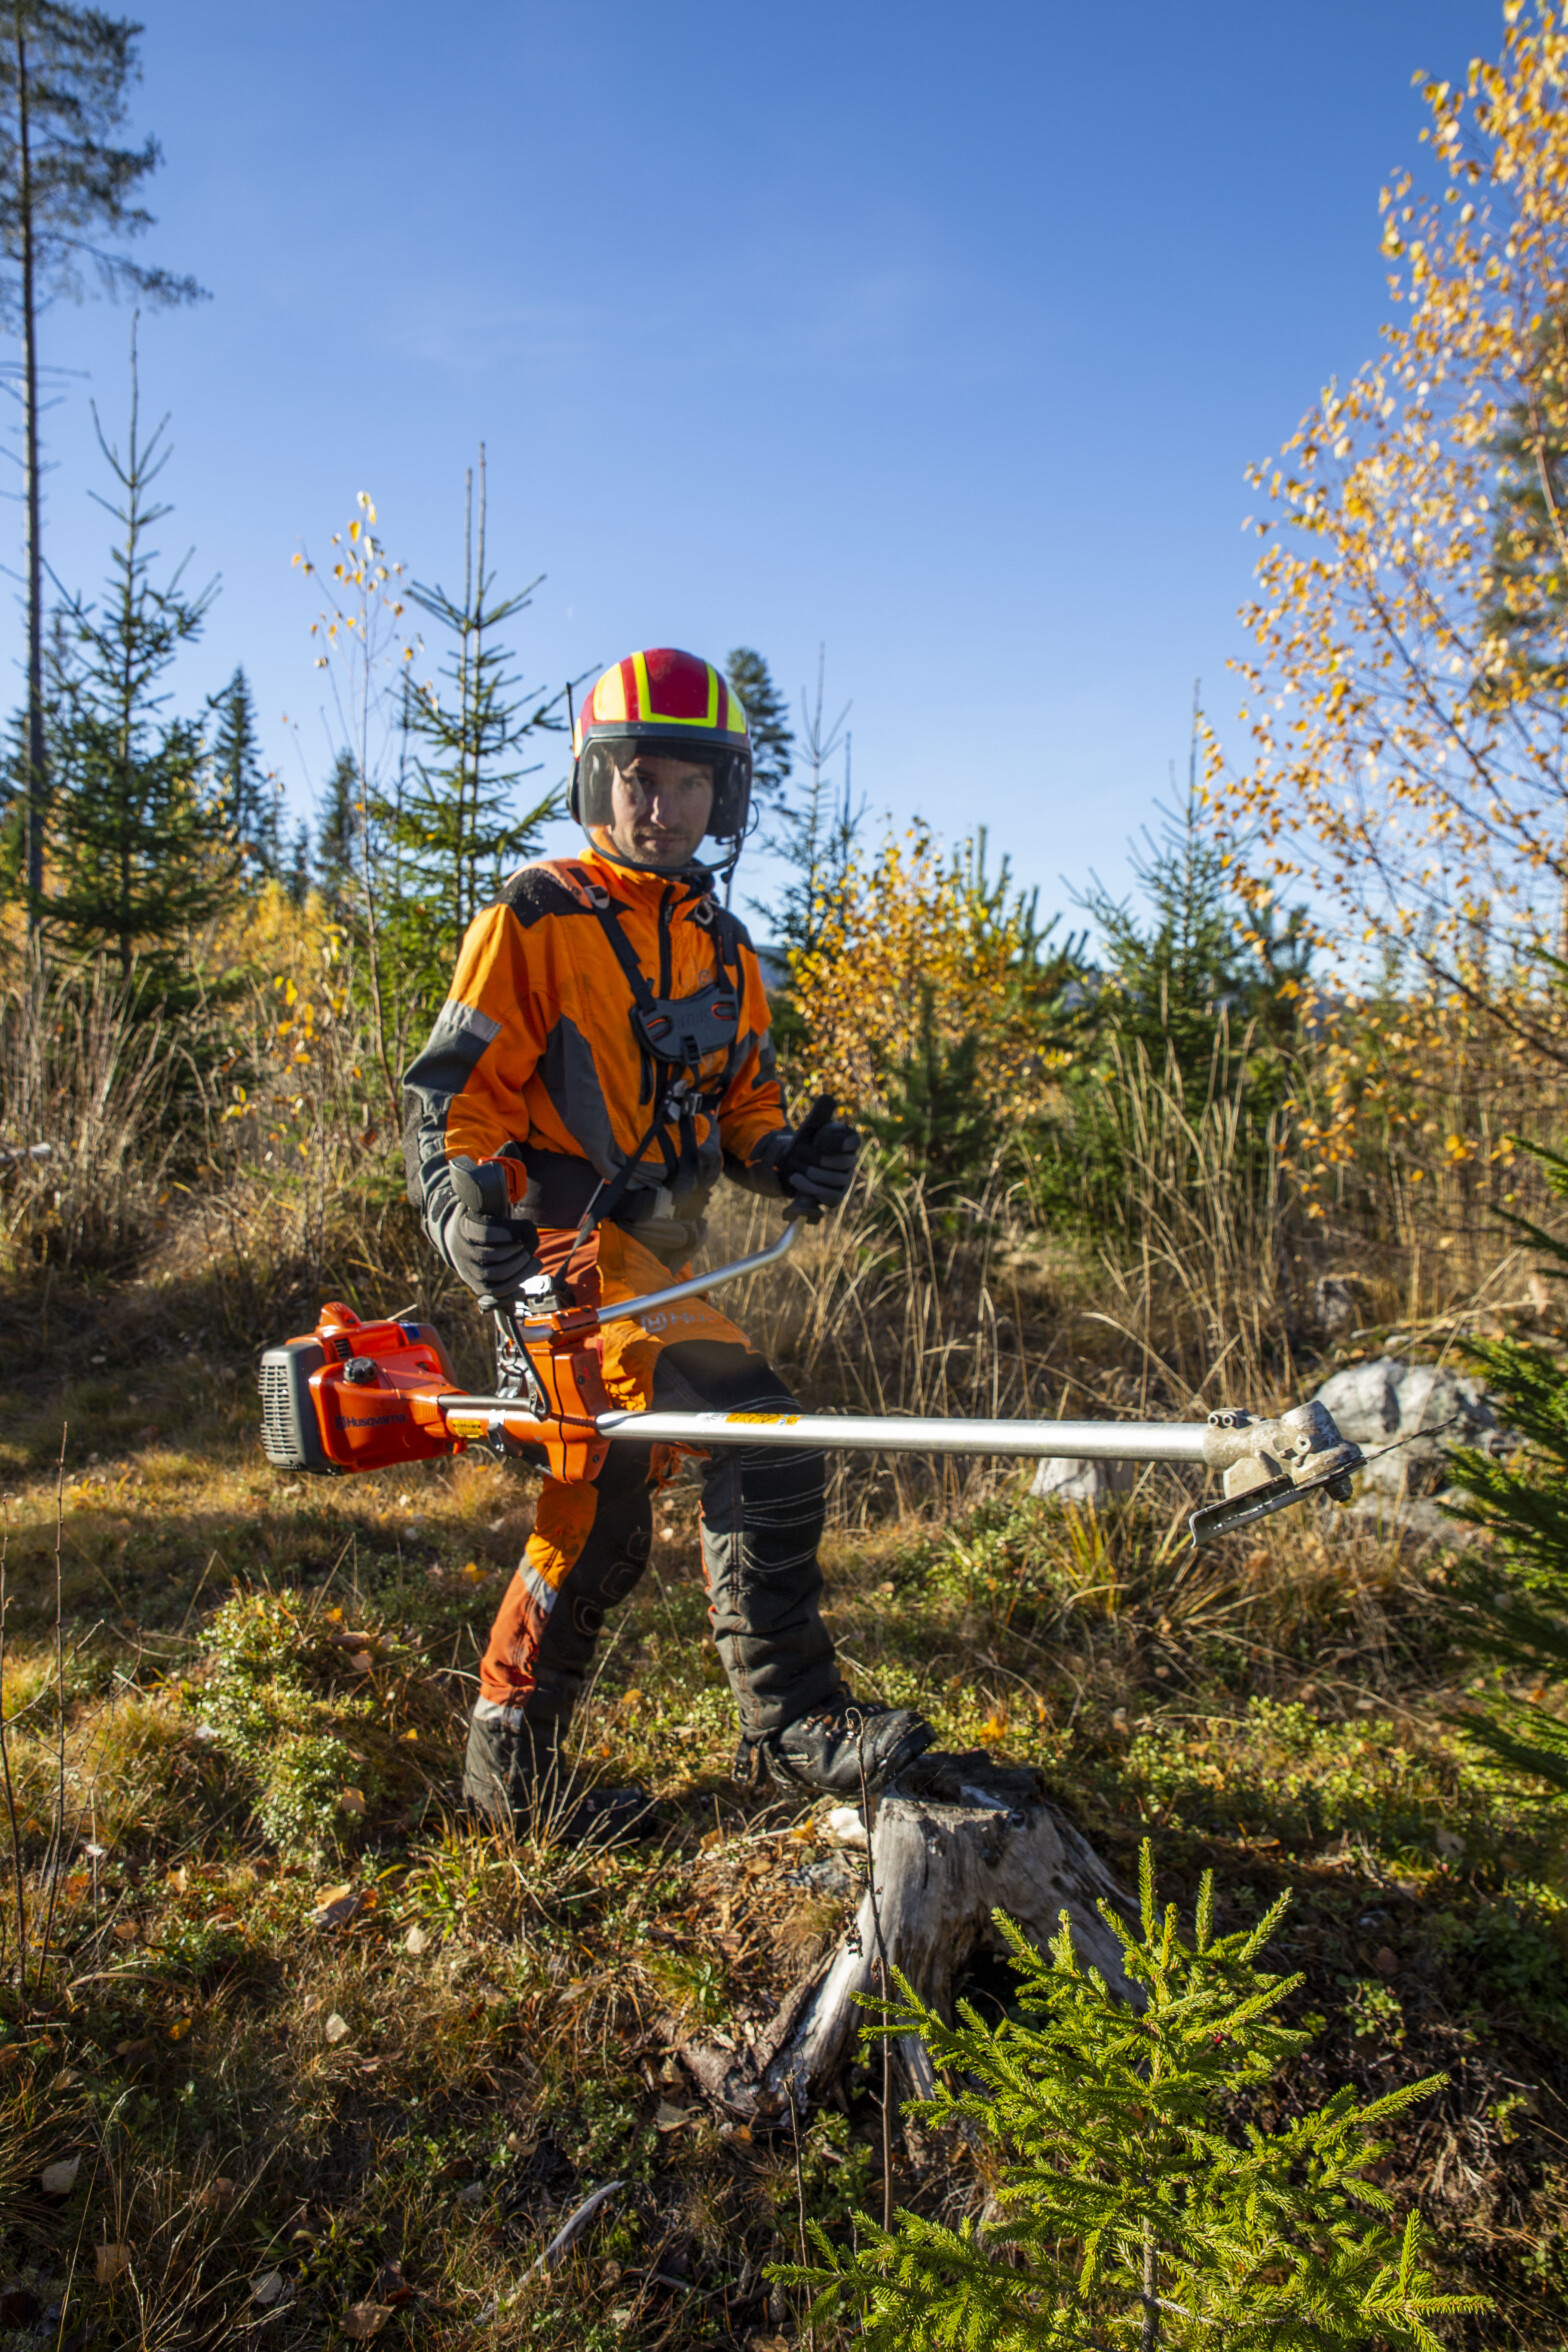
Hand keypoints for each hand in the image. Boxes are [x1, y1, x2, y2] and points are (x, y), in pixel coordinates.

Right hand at [440, 1157, 540, 1302]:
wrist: (455, 1236)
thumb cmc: (479, 1212)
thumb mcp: (486, 1192)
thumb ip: (499, 1170)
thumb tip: (511, 1144)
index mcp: (464, 1225)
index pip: (487, 1234)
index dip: (510, 1233)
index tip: (526, 1229)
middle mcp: (463, 1250)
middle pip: (498, 1257)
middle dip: (520, 1249)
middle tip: (530, 1242)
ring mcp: (469, 1270)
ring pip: (501, 1275)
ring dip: (523, 1266)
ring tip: (531, 1255)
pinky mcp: (476, 1286)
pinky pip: (499, 1291)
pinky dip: (519, 1282)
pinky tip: (529, 1266)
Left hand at [778, 1113, 861, 1209]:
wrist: (790, 1164)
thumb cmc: (805, 1143)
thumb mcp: (810, 1126)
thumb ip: (820, 1113)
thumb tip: (828, 1098)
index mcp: (848, 1143)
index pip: (854, 1141)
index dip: (837, 1142)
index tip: (818, 1140)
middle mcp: (850, 1162)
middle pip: (844, 1164)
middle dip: (818, 1159)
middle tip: (799, 1153)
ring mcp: (844, 1181)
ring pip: (836, 1181)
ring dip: (812, 1174)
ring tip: (795, 1169)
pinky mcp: (835, 1197)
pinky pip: (831, 1198)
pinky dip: (811, 1189)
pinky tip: (795, 1179)